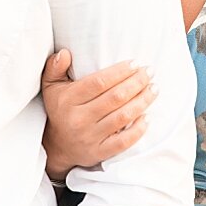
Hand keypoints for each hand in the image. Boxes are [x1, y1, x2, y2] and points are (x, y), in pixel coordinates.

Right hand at [40, 48, 156, 181]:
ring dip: (142, 101)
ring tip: (154, 89)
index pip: (99, 83)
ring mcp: (89, 137)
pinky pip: (123, 142)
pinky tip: (148, 117)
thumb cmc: (60, 109)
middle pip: (115, 98)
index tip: (136, 63)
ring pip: (122, 117)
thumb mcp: (51, 87)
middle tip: (150, 72)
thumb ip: (55, 67)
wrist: (56, 147)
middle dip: (136, 83)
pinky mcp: (98, 153)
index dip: (120, 72)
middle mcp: (79, 119)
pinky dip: (138, 130)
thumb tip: (64, 53)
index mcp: (69, 100)